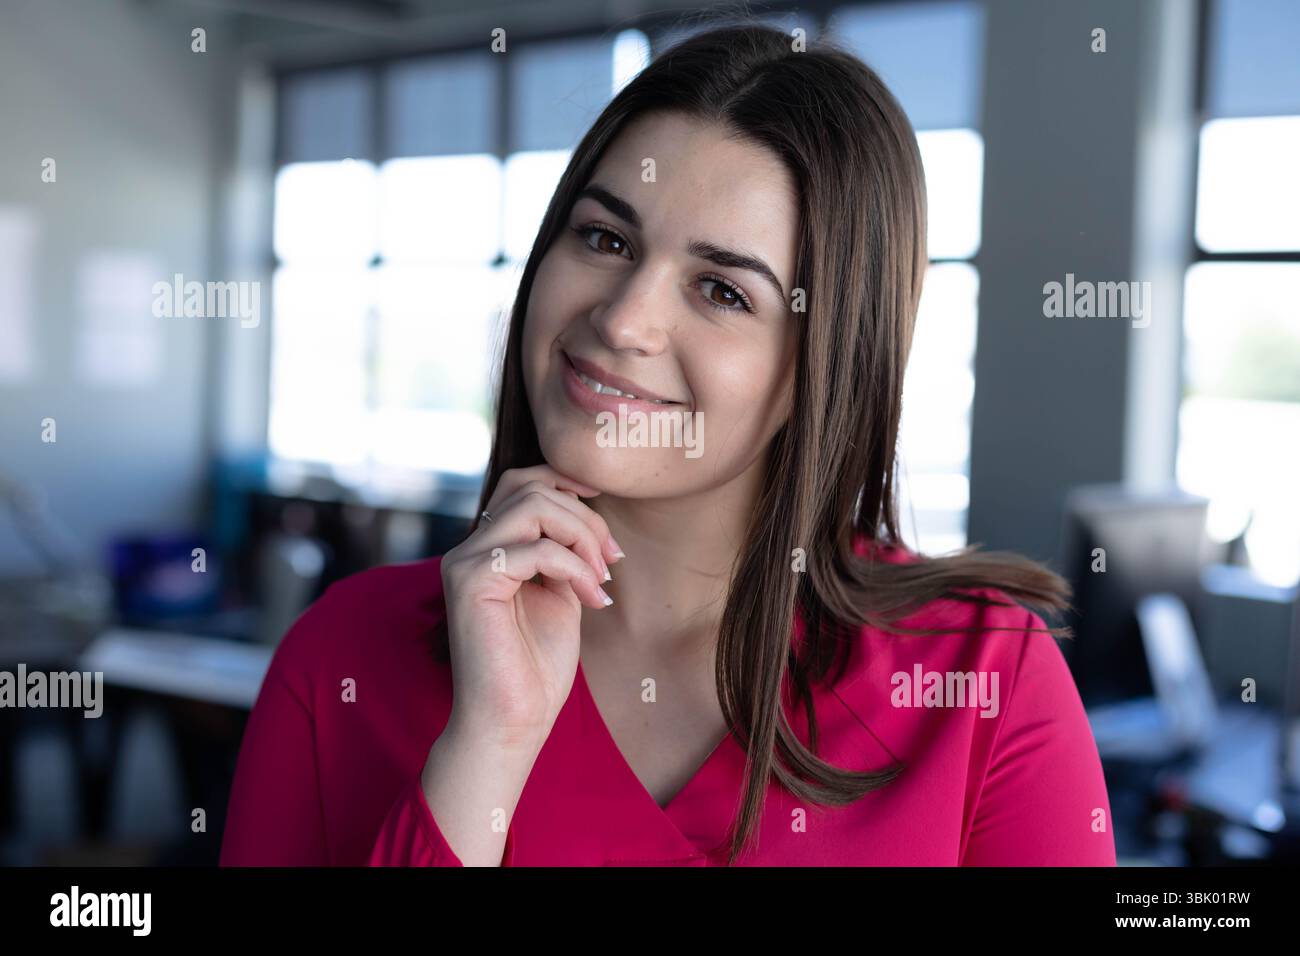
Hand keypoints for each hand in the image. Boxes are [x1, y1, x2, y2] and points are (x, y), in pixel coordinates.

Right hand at [439, 465, 622, 752]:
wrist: (512, 722)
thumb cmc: (535, 667)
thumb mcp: (559, 592)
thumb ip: (564, 552)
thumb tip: (588, 512)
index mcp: (487, 548)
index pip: (522, 482)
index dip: (566, 480)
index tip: (606, 504)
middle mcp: (468, 548)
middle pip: (531, 487)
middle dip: (585, 517)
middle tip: (613, 560)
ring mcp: (464, 562)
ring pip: (532, 505)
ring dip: (582, 536)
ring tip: (601, 578)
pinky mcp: (471, 582)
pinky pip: (536, 549)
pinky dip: (574, 568)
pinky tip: (592, 600)